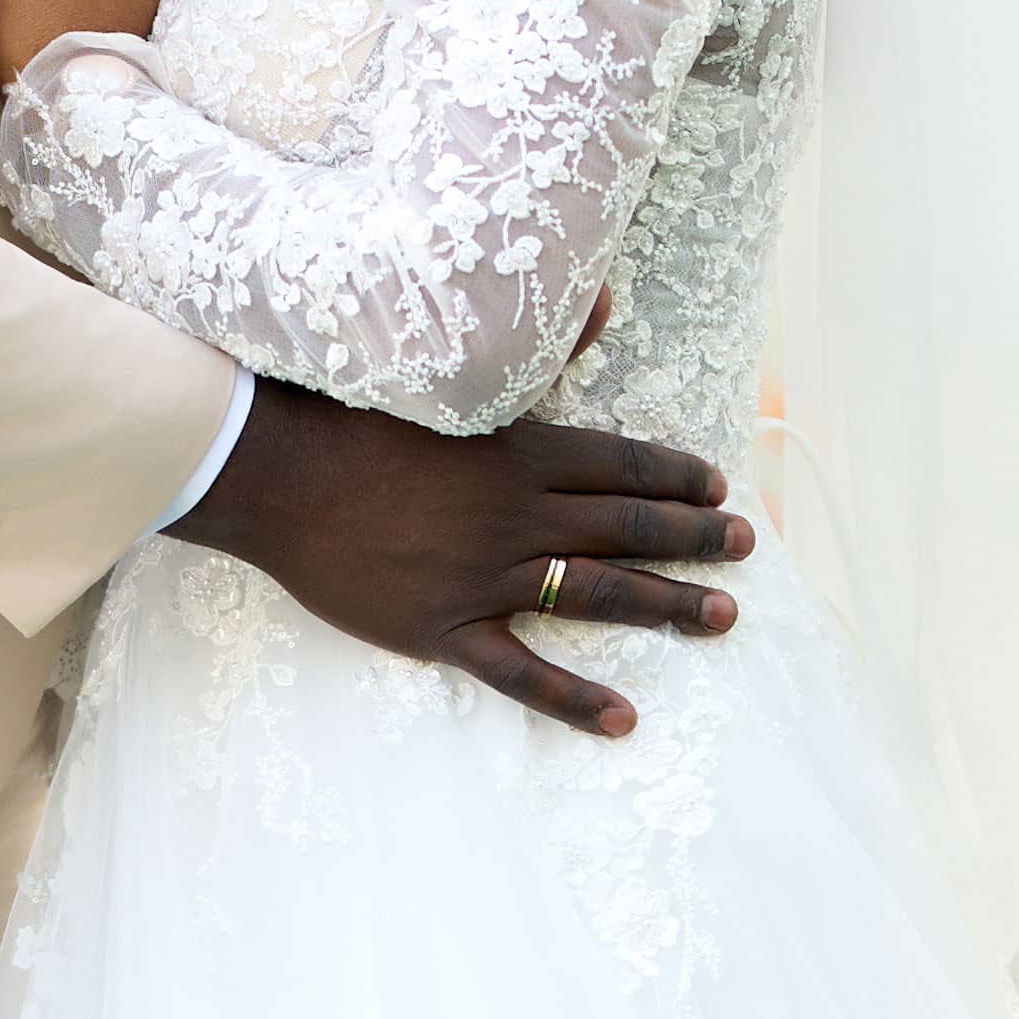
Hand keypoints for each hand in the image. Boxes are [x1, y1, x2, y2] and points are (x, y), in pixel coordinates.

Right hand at [178, 377, 751, 740]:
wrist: (274, 475)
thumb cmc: (350, 417)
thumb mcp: (448, 377)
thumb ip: (538, 352)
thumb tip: (606, 300)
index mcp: (522, 453)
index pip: (622, 465)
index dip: (674, 477)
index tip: (715, 487)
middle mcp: (519, 517)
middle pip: (628, 528)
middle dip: (694, 539)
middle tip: (744, 549)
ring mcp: (485, 578)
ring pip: (597, 594)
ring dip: (666, 606)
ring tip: (721, 618)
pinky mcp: (444, 629)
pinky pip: (521, 671)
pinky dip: (575, 697)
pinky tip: (624, 718)